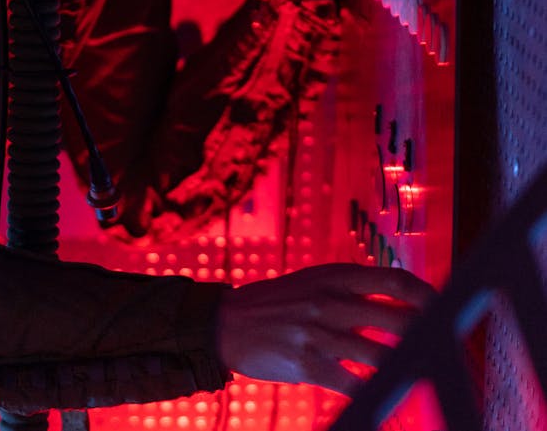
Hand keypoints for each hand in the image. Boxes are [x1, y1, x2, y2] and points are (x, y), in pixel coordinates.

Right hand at [216, 263, 432, 394]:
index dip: (425, 294)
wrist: (228, 322)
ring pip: (379, 354)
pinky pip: (353, 384)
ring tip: (426, 375)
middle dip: (428, 334)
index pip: (393, 280)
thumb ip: (351, 289)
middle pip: (396, 317)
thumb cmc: (278, 302)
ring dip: (407, 368)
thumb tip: (396, 301)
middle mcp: (331, 300)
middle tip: (449, 345)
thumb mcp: (313, 282)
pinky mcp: (308, 364)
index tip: (444, 307)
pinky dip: (376, 395)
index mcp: (335, 275)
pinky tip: (389, 401)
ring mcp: (319, 332)